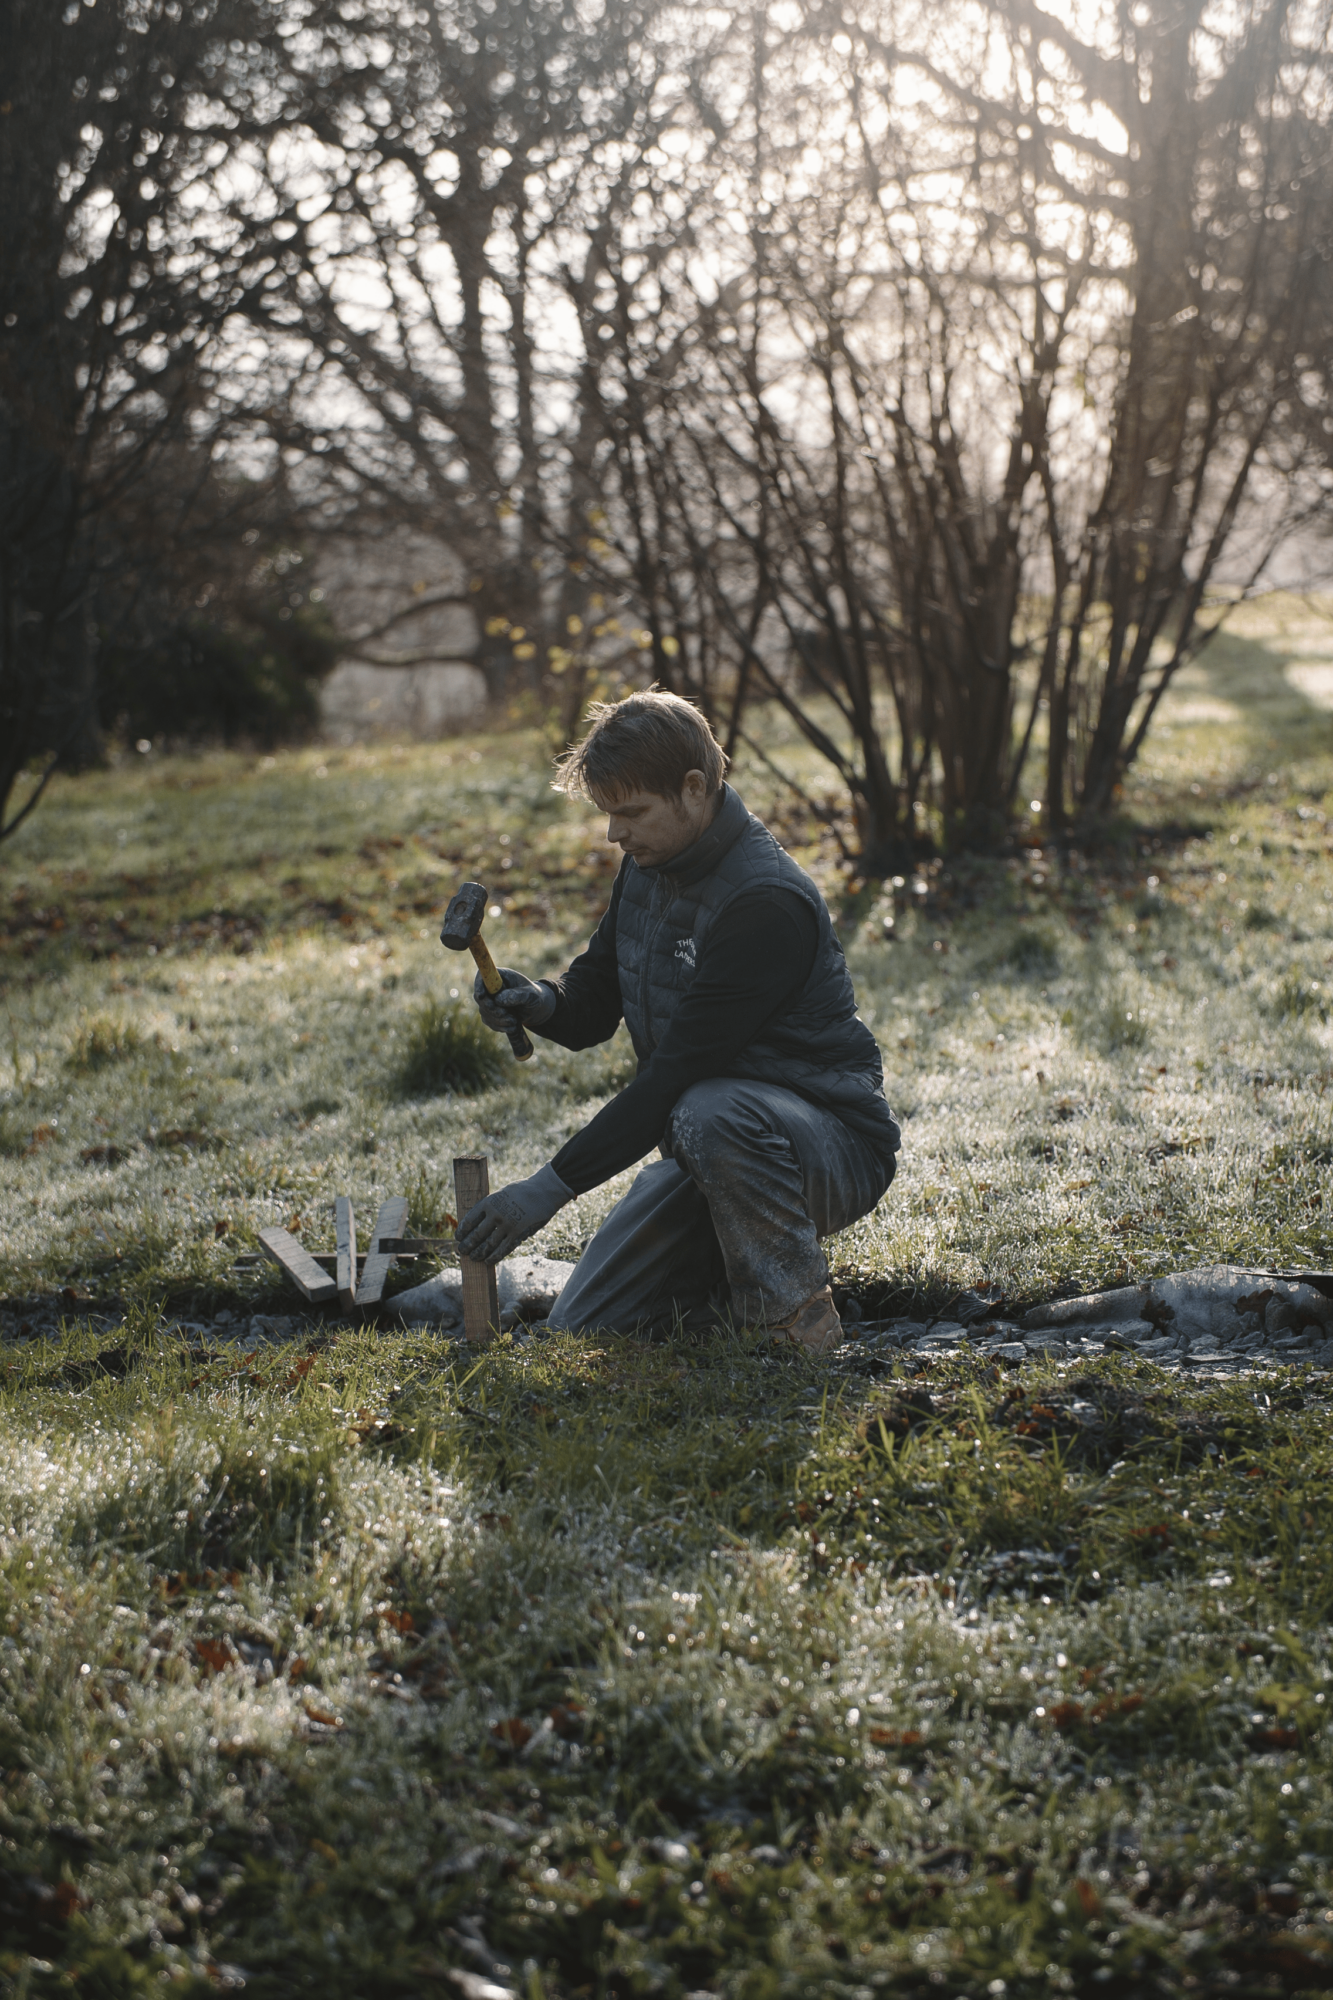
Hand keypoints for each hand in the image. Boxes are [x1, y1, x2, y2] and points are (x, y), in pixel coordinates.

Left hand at [456, 1164, 571, 1262]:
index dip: (462, 1231)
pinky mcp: (518, 1234)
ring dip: (479, 1253)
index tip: (458, 1238)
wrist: (544, 1191)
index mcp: (489, 1202)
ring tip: (473, 1258)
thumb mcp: (502, 1194)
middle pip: (476, 1235)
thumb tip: (480, 1223)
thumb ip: (492, 1207)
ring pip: (488, 1245)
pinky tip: (488, 1261)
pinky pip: (503, 1249)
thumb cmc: (522, 1191)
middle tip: (461, 1251)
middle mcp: (495, 1214)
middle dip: (467, 1245)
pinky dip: (494, 1257)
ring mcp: (507, 1225)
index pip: (469, 1220)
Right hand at [472, 966, 555, 1033]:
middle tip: (505, 1014)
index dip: (479, 985)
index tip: (481, 996)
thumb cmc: (534, 996)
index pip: (483, 976)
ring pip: (484, 1012)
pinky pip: (489, 1022)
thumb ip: (517, 995)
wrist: (535, 1009)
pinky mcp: (491, 1013)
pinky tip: (512, 1026)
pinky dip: (500, 1026)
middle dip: (492, 1009)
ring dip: (498, 1020)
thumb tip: (498, 1000)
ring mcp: (489, 1000)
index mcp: (500, 976)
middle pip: (480, 997)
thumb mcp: (531, 995)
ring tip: (514, 1021)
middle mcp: (492, 987)